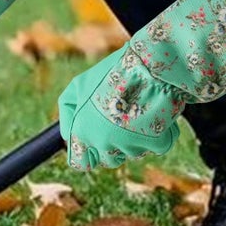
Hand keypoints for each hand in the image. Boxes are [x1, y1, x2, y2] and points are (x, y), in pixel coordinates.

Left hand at [56, 51, 179, 171]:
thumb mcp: (79, 85)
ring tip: (139, 110)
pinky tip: (156, 113)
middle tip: (121, 120)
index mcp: (83, 133)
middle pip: (108, 159)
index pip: (81, 162)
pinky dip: (158, 133)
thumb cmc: (113, 71)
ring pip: (132, 153)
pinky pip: (155, 145)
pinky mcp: (156, 144)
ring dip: (135, 138)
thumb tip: (67, 133)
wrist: (149, 63)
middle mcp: (104, 145)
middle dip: (113, 144)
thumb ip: (69, 111)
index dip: (88, 153)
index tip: (95, 142)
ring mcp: (130, 147)